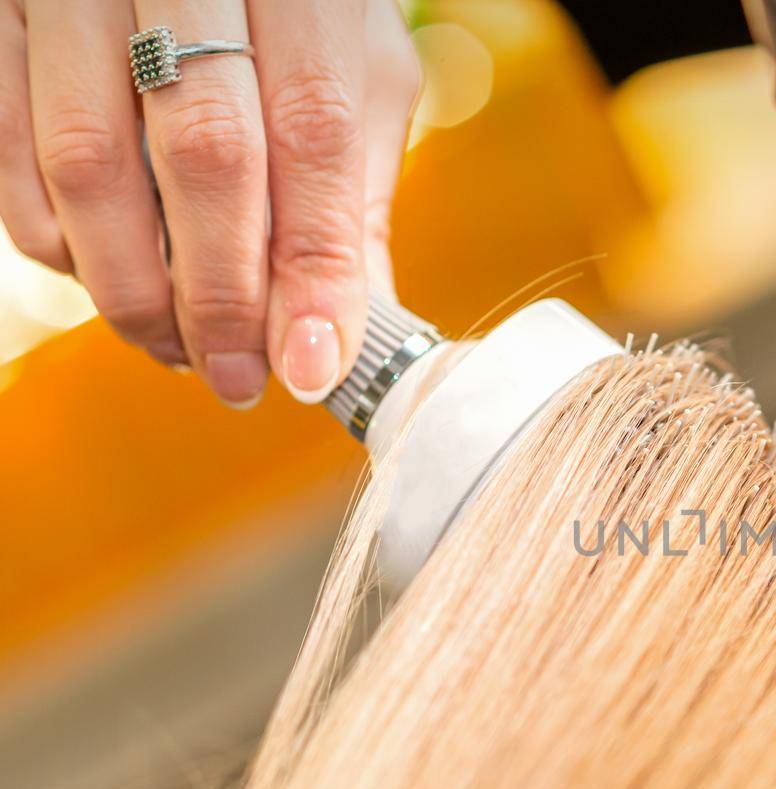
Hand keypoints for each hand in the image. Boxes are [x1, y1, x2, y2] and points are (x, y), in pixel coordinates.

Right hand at [0, 0, 420, 408]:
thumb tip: (341, 333)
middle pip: (203, 152)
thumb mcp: (355, 63)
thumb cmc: (291, 2)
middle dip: (223, 296)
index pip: (313, 132)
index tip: (311, 365)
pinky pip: (8, 152)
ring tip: (180, 349)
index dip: (311, 264)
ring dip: (136, 287)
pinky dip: (57, 240)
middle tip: (241, 380)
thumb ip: (354, 187)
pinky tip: (109, 279)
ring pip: (88, 163)